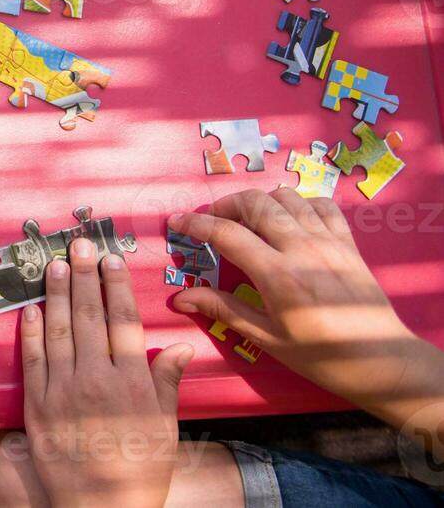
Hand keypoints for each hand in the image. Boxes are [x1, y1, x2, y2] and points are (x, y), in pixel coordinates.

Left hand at [22, 239, 192, 507]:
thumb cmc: (139, 470)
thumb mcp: (165, 428)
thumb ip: (166, 382)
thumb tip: (179, 345)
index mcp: (131, 384)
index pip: (123, 322)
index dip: (116, 287)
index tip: (111, 261)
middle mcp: (95, 381)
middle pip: (90, 317)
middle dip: (85, 276)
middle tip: (80, 245)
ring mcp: (62, 392)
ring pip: (59, 330)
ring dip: (57, 294)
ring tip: (56, 264)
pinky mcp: (37, 405)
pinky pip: (33, 360)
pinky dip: (31, 331)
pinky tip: (32, 307)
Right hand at [169, 190, 441, 427]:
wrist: (381, 361)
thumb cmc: (320, 356)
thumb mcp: (267, 339)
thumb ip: (224, 310)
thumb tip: (181, 297)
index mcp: (278, 275)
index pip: (227, 234)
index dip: (196, 224)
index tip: (177, 222)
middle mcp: (302, 248)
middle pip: (255, 203)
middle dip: (225, 205)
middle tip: (212, 222)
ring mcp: (328, 241)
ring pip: (286, 197)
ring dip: (260, 202)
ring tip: (249, 220)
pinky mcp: (348, 242)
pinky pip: (321, 204)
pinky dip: (300, 203)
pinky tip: (290, 220)